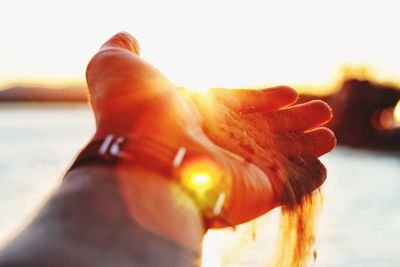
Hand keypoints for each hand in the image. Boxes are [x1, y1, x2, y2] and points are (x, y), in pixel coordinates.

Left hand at [86, 32, 335, 228]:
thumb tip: (126, 38)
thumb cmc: (132, 107)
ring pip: (279, 157)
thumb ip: (124, 49)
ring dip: (305, 145)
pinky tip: (321, 166)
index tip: (289, 93)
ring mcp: (236, 170)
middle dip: (294, 122)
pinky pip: (286, 187)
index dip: (264, 100)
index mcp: (197, 117)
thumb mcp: (118, 64)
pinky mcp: (254, 194)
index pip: (239, 106)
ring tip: (328, 134)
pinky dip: (305, 178)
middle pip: (264, 132)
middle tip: (323, 112)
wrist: (143, 155)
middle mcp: (216, 145)